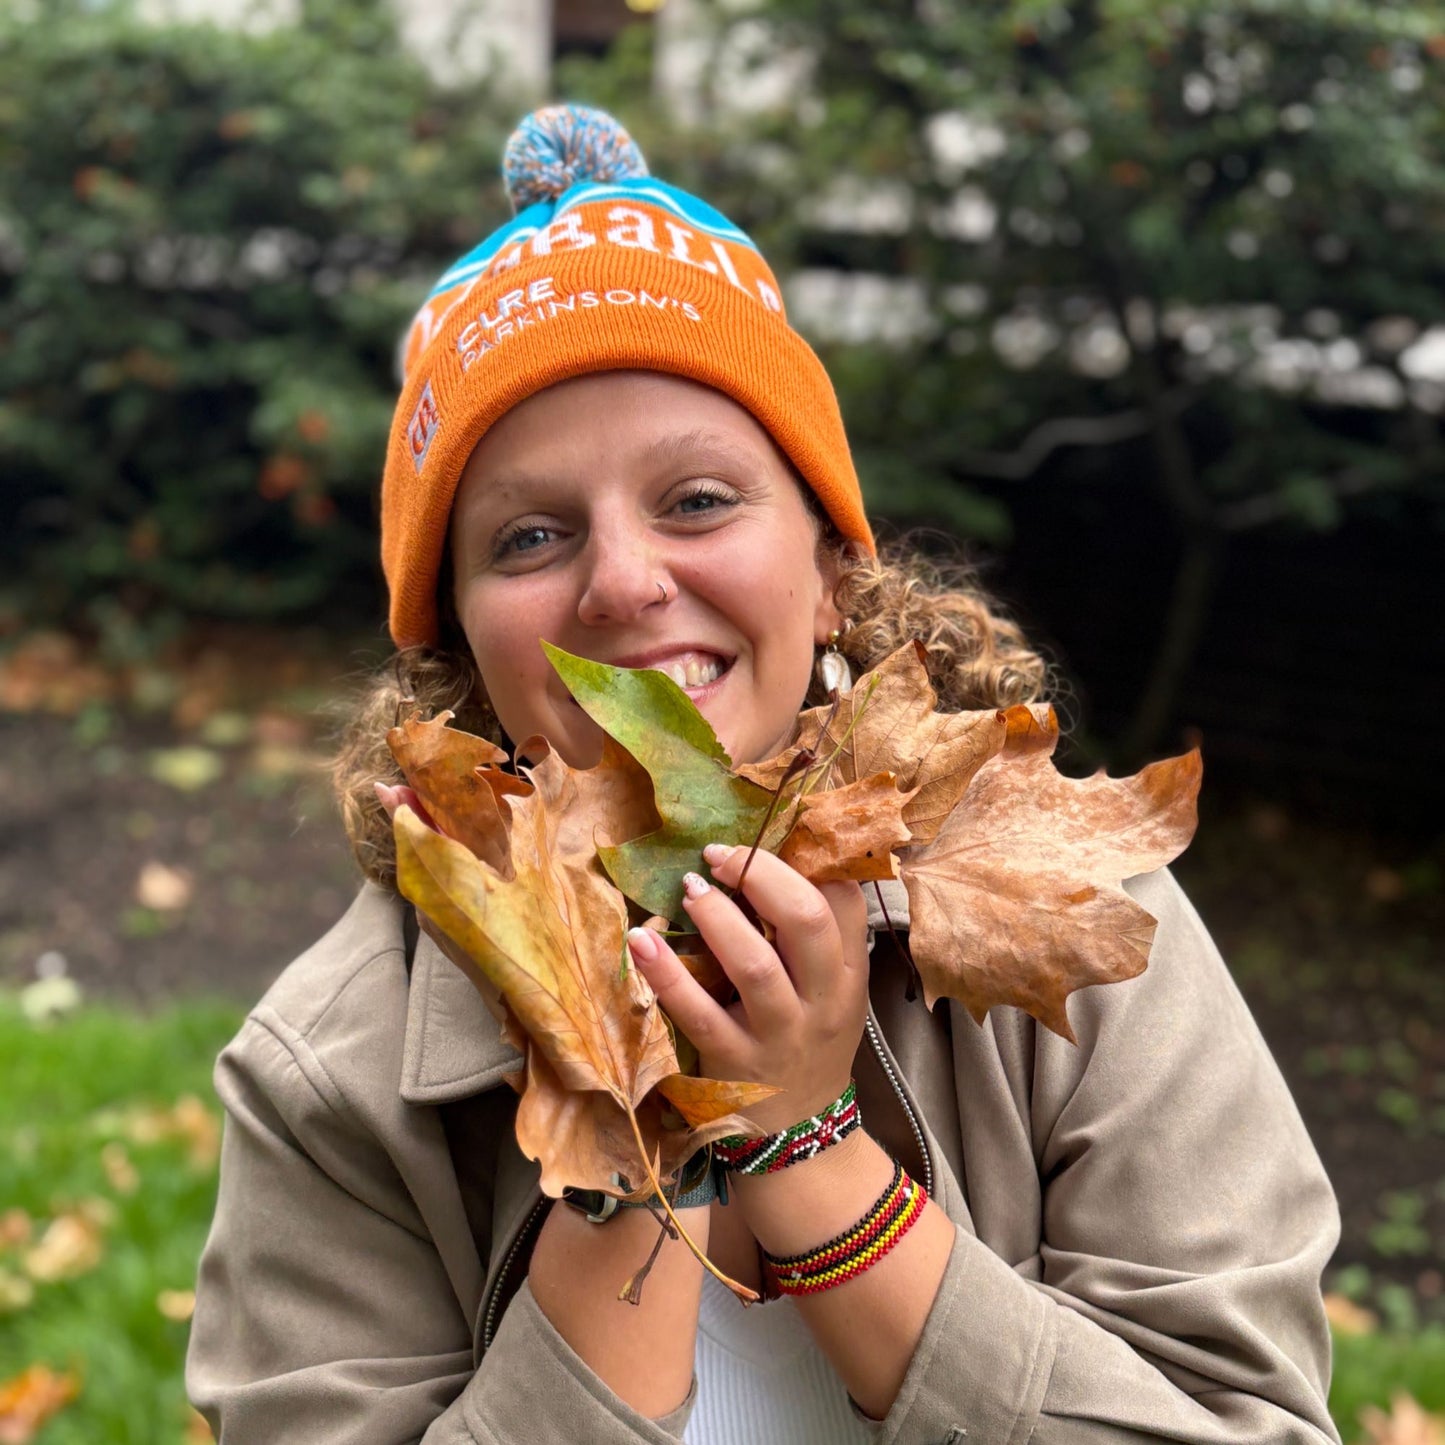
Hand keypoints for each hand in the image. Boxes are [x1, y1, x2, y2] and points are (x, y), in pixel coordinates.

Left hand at [627, 843, 868, 1134]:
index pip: (844, 902)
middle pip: (805, 922)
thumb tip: (776, 858)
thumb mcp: (834, 991)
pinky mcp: (732, 1063)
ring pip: (753, 965)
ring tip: (690, 887)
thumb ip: (817, 936)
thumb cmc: (810, 1041)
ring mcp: (777, 1035)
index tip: (761, 841)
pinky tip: (641, 941)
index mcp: (846, 974)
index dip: (804, 861)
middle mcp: (819, 1001)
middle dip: (760, 875)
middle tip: (721, 855)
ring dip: (717, 917)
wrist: (801, 1132)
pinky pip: (697, 1013)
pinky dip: (666, 974)